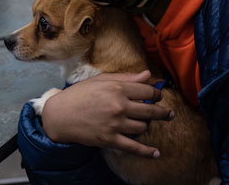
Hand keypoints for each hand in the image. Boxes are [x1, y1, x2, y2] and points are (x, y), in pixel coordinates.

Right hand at [41, 70, 174, 157]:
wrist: (60, 115)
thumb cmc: (79, 94)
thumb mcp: (101, 80)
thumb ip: (126, 78)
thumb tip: (148, 75)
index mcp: (116, 88)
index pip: (146, 90)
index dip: (156, 93)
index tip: (158, 96)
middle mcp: (118, 106)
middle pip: (150, 110)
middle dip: (162, 112)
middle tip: (168, 114)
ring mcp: (115, 124)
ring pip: (143, 127)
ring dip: (147, 125)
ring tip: (145, 123)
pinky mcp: (110, 140)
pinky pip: (134, 147)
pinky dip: (147, 152)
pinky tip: (156, 153)